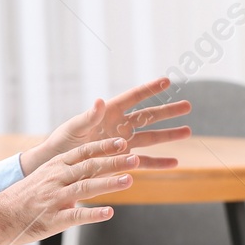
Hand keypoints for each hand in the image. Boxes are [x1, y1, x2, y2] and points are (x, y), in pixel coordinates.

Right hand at [0, 137, 139, 244]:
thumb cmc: (23, 197)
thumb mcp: (44, 177)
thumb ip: (67, 171)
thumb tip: (89, 166)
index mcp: (55, 166)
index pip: (84, 152)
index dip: (104, 147)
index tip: (123, 142)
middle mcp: (57, 179)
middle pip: (89, 167)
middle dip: (114, 162)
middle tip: (135, 158)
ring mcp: (55, 198)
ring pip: (85, 187)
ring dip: (109, 183)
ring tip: (129, 180)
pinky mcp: (54, 218)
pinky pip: (76, 215)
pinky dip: (93, 214)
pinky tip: (109, 213)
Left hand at [22, 76, 191, 174]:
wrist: (57, 164)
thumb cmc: (62, 142)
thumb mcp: (73, 128)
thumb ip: (88, 116)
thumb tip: (99, 101)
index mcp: (108, 112)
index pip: (132, 97)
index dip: (149, 89)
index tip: (167, 80)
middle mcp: (120, 126)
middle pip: (148, 116)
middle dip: (167, 111)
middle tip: (187, 105)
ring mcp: (123, 143)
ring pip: (151, 137)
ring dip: (169, 135)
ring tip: (188, 131)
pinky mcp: (122, 160)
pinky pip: (144, 161)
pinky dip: (158, 163)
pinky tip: (175, 163)